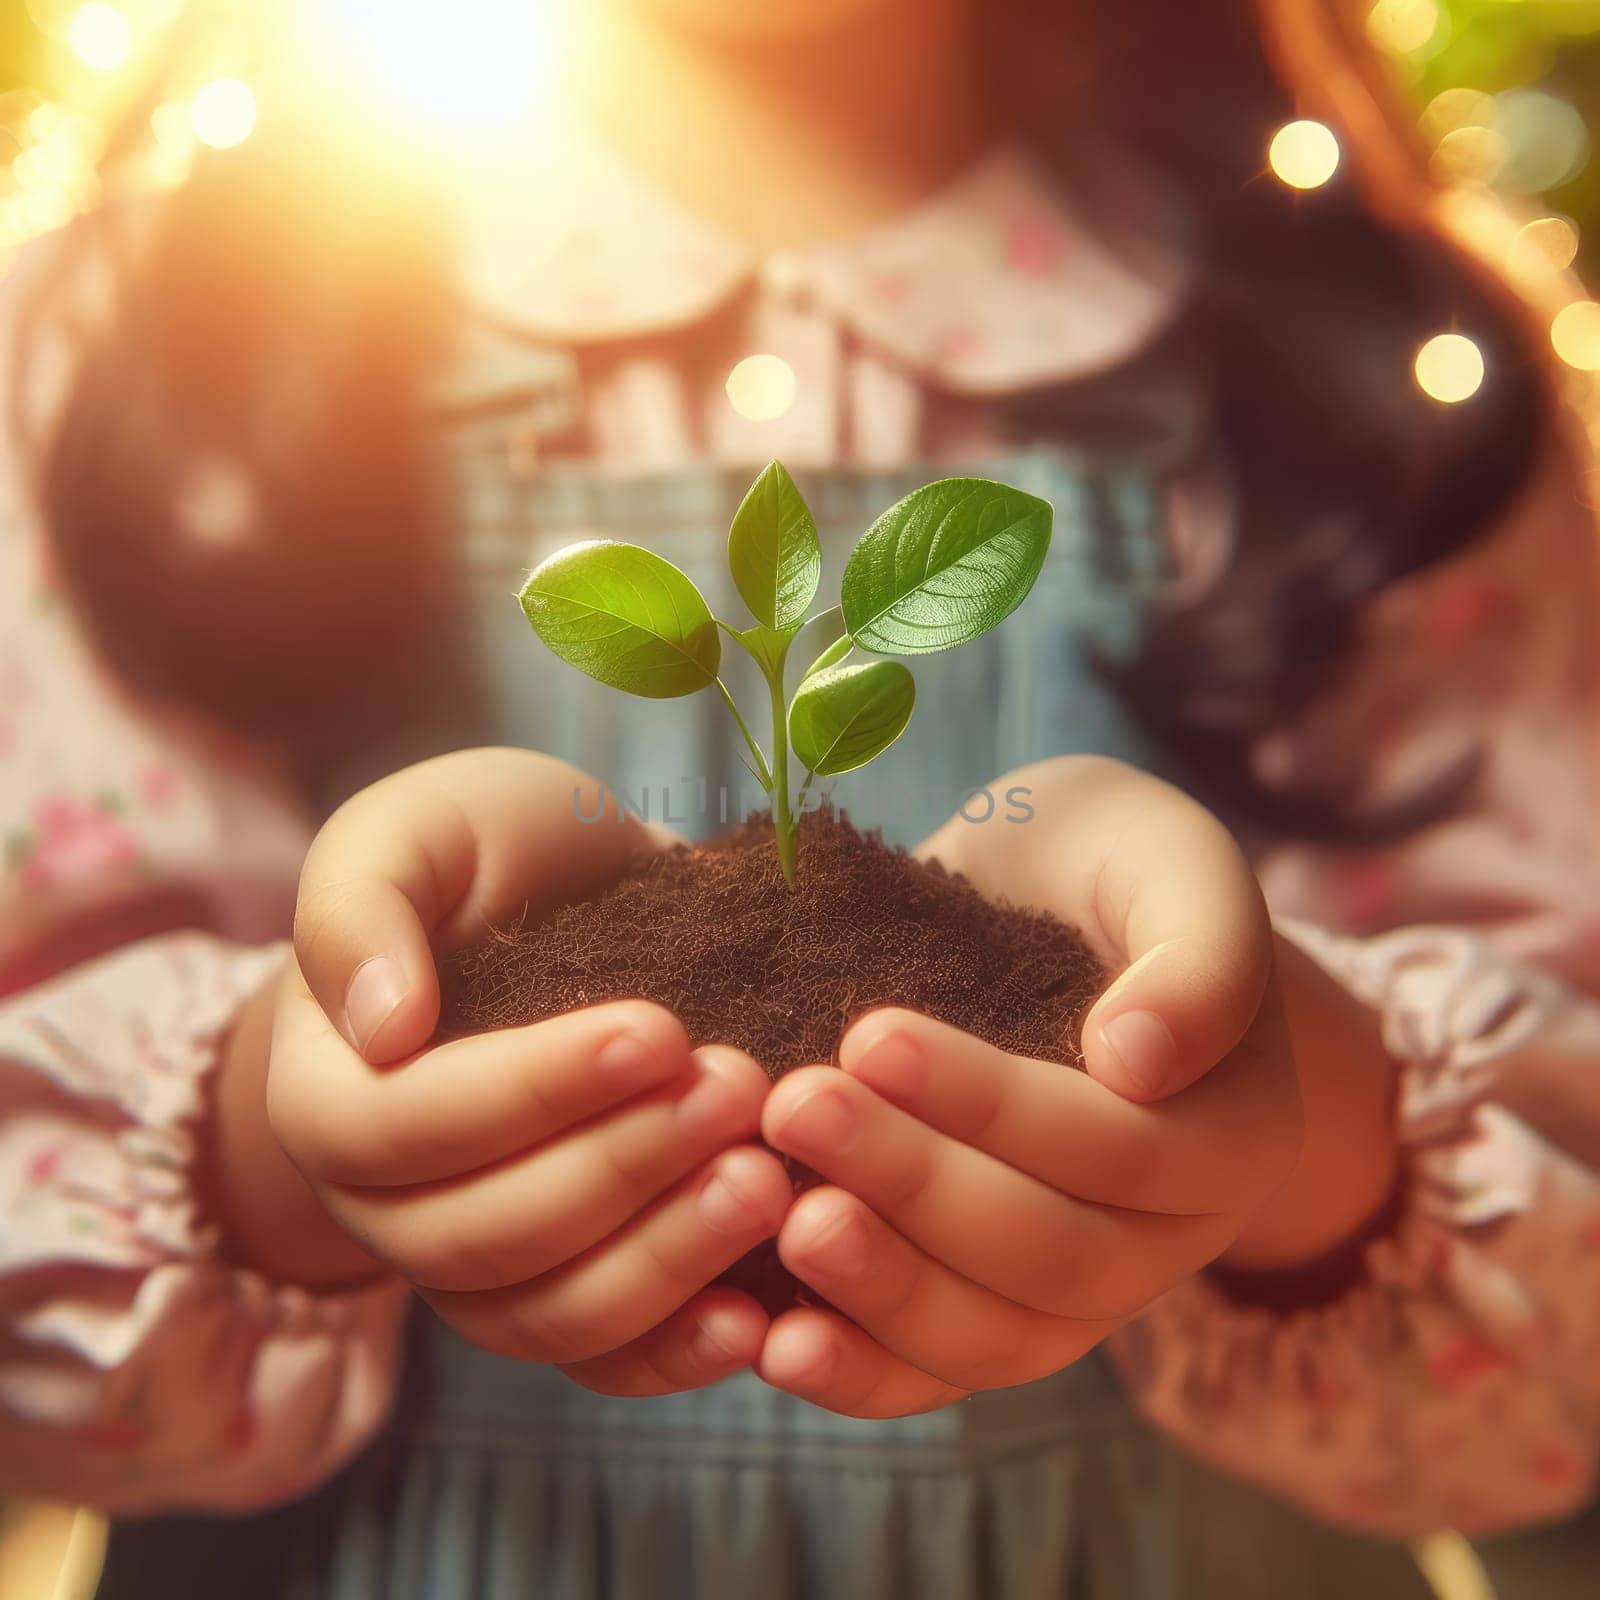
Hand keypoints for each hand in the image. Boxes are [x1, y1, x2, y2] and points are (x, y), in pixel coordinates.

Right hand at [267, 748, 791, 1395]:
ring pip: (549, 1314)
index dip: (532, 1091)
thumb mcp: (414, 831)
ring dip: (663, 1259)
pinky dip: (675, 1352)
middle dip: (621, 1167)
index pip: (406, 1127)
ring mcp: (476, 1265)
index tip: (658, 1029)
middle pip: (484, 1235)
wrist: (559, 905)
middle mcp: (388, 1205)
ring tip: (769, 1184)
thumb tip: (380, 1026)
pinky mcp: (564, 1292)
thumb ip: (362, 905)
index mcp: (330, 1093)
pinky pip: (603, 1360)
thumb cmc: (483, 859)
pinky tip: (757, 1316)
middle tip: (738, 1090)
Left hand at [753, 757, 1392, 1417]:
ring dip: (885, 1290)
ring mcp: (1085, 1289)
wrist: (1049, 906)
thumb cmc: (1106, 866)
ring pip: (997, 1336)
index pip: (1119, 1147)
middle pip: (1054, 1254)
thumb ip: (1196, 951)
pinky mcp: (998, 1310)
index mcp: (1235, 1128)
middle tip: (795, 1106)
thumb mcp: (1169, 860)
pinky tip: (774, 1344)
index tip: (871, 1034)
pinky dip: (863, 1373)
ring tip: (785, 1222)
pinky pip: (942, 1374)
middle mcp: (1171, 1234)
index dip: (994, 1104)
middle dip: (916, 1185)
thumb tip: (1139, 1060)